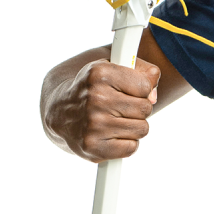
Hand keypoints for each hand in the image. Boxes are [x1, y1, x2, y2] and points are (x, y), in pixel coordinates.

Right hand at [43, 57, 161, 161]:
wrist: (60, 112)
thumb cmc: (95, 87)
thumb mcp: (114, 66)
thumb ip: (143, 71)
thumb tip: (153, 97)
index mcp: (100, 74)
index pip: (145, 86)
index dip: (141, 89)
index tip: (127, 90)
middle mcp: (95, 99)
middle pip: (145, 108)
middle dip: (138, 108)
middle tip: (120, 106)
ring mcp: (93, 125)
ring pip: (142, 129)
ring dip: (133, 126)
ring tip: (115, 119)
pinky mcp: (93, 147)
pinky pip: (131, 147)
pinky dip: (126, 143)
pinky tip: (111, 134)